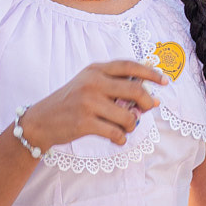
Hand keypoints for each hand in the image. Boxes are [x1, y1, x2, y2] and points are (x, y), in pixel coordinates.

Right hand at [19, 60, 169, 149]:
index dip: (150, 73)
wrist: (41, 120)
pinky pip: (116, 133)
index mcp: (95, 70)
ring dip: (131, 126)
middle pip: (135, 90)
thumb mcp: (89, 86)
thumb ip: (117, 88)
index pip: (129, 66)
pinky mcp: (84, 122)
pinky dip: (121, 139)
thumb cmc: (70, 103)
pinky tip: (115, 138)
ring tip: (123, 128)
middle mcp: (92, 82)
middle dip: (147, 102)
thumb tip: (152, 100)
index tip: (164, 81)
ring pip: (128, 117)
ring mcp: (88, 102)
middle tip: (146, 110)